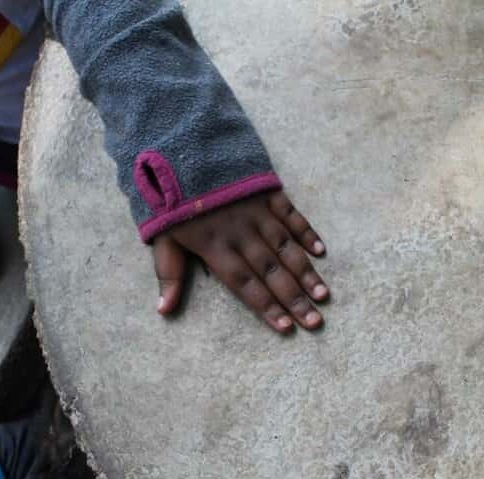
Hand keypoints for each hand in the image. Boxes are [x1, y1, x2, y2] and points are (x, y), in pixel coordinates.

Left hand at [154, 192, 328, 332]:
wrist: (179, 145)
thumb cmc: (168, 195)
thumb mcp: (161, 235)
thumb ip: (168, 273)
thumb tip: (163, 311)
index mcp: (213, 246)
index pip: (244, 284)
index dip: (265, 307)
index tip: (286, 328)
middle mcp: (240, 232)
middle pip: (271, 271)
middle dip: (294, 299)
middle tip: (315, 321)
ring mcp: (256, 211)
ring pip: (285, 247)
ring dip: (305, 272)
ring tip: (322, 295)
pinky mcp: (266, 191)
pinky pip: (290, 214)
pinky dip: (306, 232)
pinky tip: (320, 251)